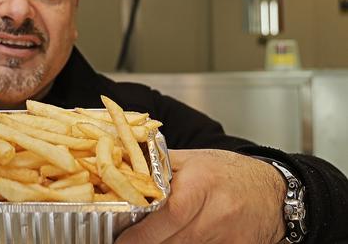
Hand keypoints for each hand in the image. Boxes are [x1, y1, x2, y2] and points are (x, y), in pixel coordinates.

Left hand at [116, 149, 285, 243]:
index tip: (123, 239)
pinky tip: (181, 238)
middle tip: (130, 240)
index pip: (167, 216)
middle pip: (172, 240)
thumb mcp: (193, 160)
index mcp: (201, 184)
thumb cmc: (228, 173)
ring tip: (158, 235)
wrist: (274, 192)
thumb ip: (158, 166)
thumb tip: (122, 169)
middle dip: (149, 242)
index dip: (141, 234)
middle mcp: (217, 212)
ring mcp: (229, 236)